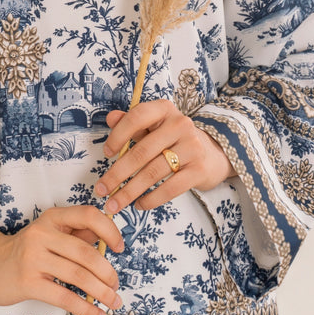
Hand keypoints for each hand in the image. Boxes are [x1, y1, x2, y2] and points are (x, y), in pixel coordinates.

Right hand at [0, 207, 124, 314]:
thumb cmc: (25, 250)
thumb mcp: (50, 234)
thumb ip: (77, 234)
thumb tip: (108, 240)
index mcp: (52, 218)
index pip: (87, 215)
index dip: (109, 230)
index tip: (120, 248)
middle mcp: (42, 234)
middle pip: (86, 252)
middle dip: (107, 272)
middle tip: (116, 285)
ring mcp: (33, 258)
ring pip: (78, 275)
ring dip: (101, 292)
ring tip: (113, 301)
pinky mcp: (28, 282)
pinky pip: (64, 296)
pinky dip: (85, 307)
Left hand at [95, 100, 233, 214]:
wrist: (212, 154)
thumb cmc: (174, 140)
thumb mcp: (155, 127)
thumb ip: (132, 123)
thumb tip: (110, 118)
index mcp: (165, 110)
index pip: (137, 117)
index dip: (119, 135)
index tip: (107, 154)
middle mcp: (180, 124)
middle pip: (142, 151)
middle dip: (117, 174)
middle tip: (101, 190)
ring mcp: (192, 147)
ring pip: (153, 172)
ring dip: (129, 191)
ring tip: (115, 204)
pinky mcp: (199, 170)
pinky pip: (170, 188)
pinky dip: (151, 199)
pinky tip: (139, 205)